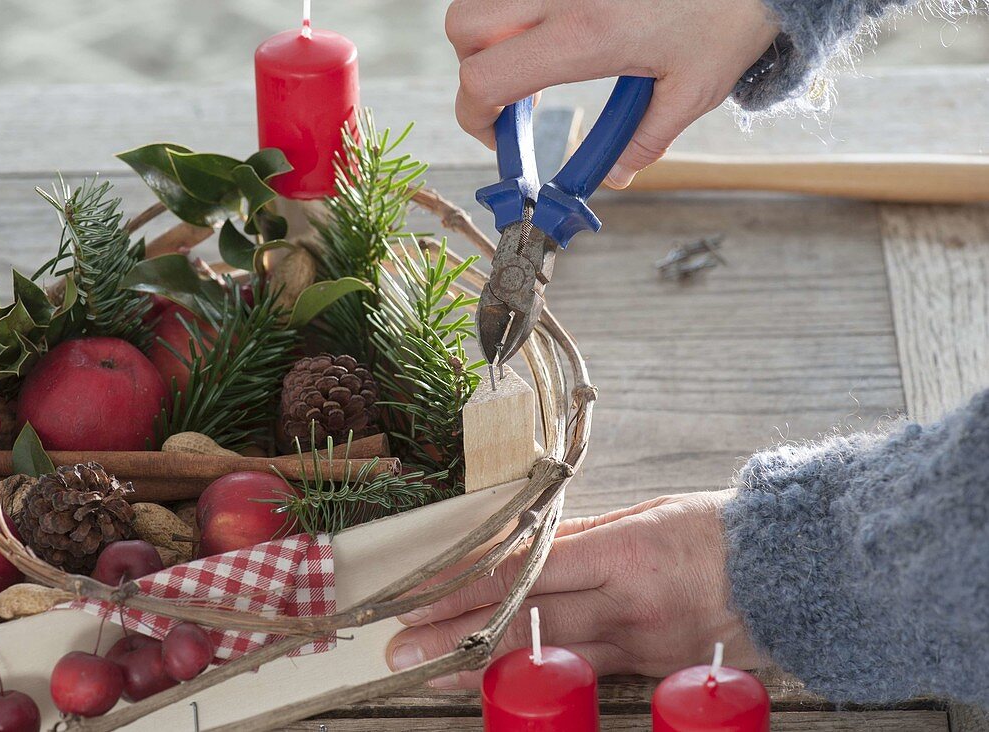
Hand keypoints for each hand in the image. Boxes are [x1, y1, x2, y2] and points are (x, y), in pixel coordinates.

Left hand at [386, 489, 763, 687]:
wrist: (794, 572)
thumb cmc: (718, 531)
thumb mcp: (647, 514)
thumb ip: (584, 537)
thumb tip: (527, 548)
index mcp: (624, 552)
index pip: (523, 571)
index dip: (466, 585)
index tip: (421, 592)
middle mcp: (626, 605)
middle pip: (524, 621)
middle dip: (456, 634)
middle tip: (403, 646)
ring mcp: (641, 646)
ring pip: (548, 659)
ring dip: (485, 667)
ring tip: (434, 674)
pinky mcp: (654, 672)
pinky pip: (587, 674)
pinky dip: (541, 676)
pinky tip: (506, 683)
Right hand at [445, 0, 778, 186]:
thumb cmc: (733, 13)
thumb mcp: (694, 90)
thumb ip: (646, 139)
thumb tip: (616, 175)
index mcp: (586, 36)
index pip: (486, 78)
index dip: (475, 117)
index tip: (499, 137)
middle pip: (465, 28)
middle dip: (472, 69)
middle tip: (512, 96)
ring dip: (491, 35)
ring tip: (538, 60)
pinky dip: (519, 10)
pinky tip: (557, 29)